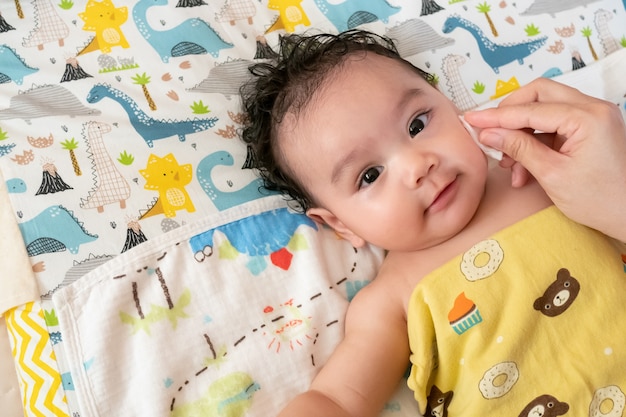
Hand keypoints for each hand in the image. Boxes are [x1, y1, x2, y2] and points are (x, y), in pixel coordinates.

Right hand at [464, 78, 625, 240]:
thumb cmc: (598, 200)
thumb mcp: (552, 175)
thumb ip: (518, 148)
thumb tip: (488, 133)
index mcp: (587, 117)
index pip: (531, 109)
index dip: (496, 115)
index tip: (471, 120)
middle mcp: (593, 108)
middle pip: (539, 94)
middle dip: (510, 113)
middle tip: (489, 132)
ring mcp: (593, 116)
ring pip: (544, 109)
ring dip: (520, 132)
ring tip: (508, 164)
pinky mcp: (590, 128)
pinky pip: (554, 124)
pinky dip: (535, 141)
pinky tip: (523, 167)